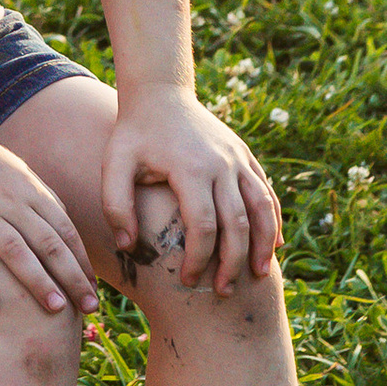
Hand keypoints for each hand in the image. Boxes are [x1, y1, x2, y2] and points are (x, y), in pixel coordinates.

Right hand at [0, 126, 102, 317]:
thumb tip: (65, 225)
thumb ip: (42, 199)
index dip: (82, 262)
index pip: (65, 232)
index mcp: (30, 193)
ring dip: (37, 280)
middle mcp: (10, 203)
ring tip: (55, 309)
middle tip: (89, 308)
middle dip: (72, 277)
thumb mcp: (19, 172)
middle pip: (48, 244)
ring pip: (14, 250)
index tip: (93, 290)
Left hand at [99, 94, 280, 293]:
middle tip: (222, 292)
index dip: (198, 258)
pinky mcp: (245, 156)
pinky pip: (266, 192)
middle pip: (237, 222)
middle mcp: (221, 163)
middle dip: (232, 262)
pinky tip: (273, 245)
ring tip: (259, 276)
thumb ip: (115, 204)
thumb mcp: (114, 163)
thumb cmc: (134, 134)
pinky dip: (273, 220)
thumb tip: (128, 247)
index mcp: (189, 168)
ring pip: (262, 207)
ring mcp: (237, 159)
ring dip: (263, 244)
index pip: (203, 224)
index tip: (186, 281)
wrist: (160, 94)